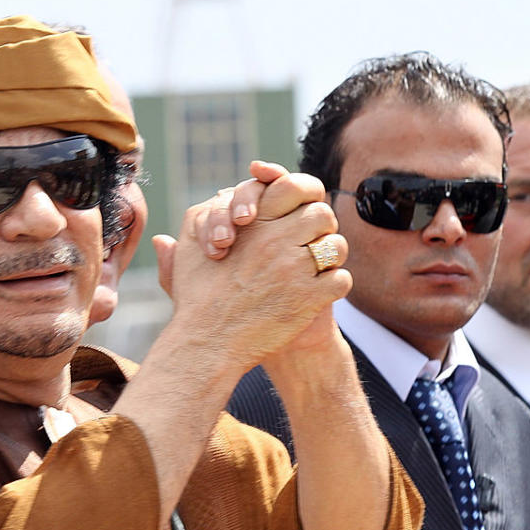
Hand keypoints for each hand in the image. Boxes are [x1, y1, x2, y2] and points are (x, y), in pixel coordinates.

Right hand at [158, 167, 351, 370]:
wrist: (208, 342)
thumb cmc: (196, 298)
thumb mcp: (188, 252)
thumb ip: (197, 225)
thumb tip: (189, 217)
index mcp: (252, 223)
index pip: (294, 187)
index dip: (302, 196)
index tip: (297, 212)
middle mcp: (276, 240)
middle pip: (321, 214)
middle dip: (319, 227)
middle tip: (308, 243)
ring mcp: (294, 269)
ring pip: (336, 246)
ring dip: (329, 257)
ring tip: (314, 268)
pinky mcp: (309, 298)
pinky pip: (341, 279)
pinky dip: (332, 285)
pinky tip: (316, 292)